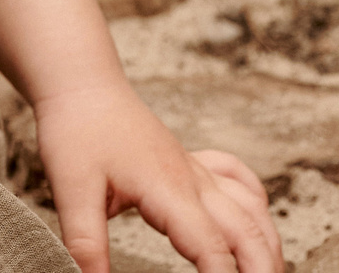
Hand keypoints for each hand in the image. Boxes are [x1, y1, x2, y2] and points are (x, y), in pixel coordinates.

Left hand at [31, 82, 282, 272]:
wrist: (82, 84)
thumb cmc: (77, 129)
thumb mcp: (71, 190)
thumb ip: (85, 243)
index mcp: (169, 190)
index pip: (212, 249)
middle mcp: (194, 181)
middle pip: (248, 232)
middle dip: (263, 270)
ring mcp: (197, 171)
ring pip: (252, 210)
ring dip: (267, 245)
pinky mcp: (192, 163)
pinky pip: (240, 183)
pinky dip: (256, 207)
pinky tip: (255, 222)